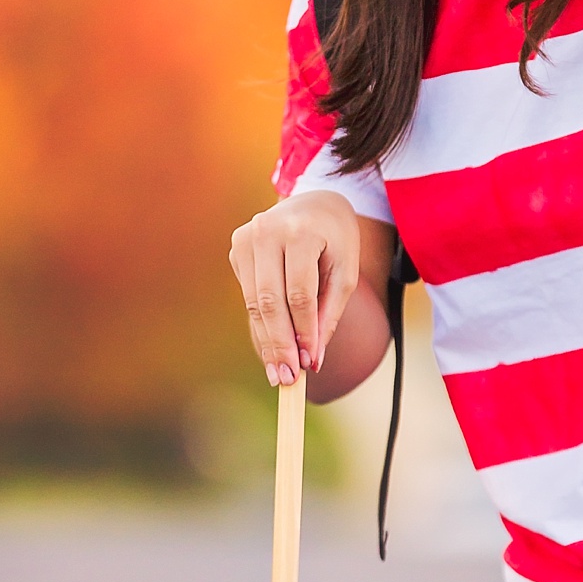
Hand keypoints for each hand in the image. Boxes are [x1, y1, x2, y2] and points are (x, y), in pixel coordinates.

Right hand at [228, 192, 359, 385]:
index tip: (309, 363)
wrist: (315, 203)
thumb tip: (313, 359)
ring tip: (278, 373)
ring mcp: (246, 238)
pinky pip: (249, 296)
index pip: (299, 292)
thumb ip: (329, 313)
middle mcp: (266, 230)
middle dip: (279, 343)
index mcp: (300, 230)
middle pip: (270, 300)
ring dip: (267, 341)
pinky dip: (261, 324)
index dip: (304, 330)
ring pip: (254, 302)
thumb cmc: (336, 239)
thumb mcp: (345, 271)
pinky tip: (271, 348)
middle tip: (288, 378)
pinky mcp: (237, 249)